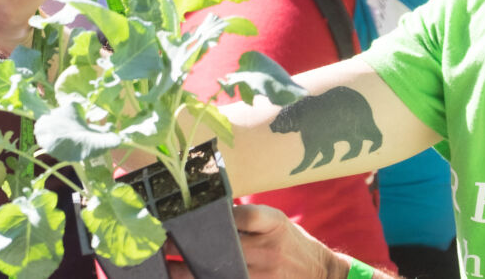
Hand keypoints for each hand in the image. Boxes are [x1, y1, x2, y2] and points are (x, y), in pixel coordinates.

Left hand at [167, 204, 348, 278]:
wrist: (320, 272)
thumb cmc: (289, 242)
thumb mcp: (276, 221)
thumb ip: (247, 217)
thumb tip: (205, 211)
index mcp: (273, 222)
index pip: (242, 215)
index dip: (212, 215)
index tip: (183, 216)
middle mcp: (269, 248)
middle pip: (224, 246)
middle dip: (190, 246)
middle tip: (163, 243)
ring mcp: (265, 274)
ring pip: (221, 272)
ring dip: (191, 272)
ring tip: (167, 268)